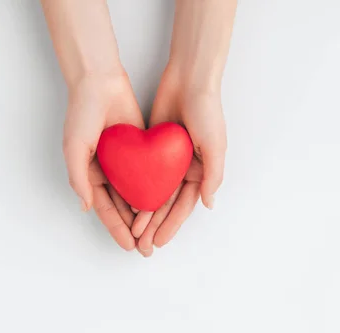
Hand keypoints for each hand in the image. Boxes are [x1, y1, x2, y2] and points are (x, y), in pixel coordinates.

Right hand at [63, 71, 144, 250]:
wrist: (100, 82)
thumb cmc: (81, 113)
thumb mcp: (74, 147)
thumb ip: (79, 178)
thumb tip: (84, 207)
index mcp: (89, 173)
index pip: (103, 208)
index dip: (115, 227)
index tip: (127, 245)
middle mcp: (107, 171)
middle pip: (121, 206)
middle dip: (132, 228)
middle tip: (144, 248)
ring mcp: (124, 160)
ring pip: (136, 193)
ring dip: (145, 214)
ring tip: (156, 233)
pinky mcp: (140, 148)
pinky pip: (148, 173)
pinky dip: (154, 189)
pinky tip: (164, 204)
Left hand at [132, 67, 226, 256]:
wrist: (188, 79)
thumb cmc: (207, 111)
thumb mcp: (215, 145)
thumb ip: (213, 175)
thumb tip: (208, 204)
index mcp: (200, 171)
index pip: (183, 206)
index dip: (171, 225)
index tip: (159, 242)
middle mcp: (183, 168)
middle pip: (166, 203)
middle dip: (155, 225)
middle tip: (142, 245)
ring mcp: (166, 158)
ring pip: (152, 192)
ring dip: (143, 212)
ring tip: (132, 231)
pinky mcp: (151, 146)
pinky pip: (141, 172)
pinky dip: (134, 188)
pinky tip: (124, 203)